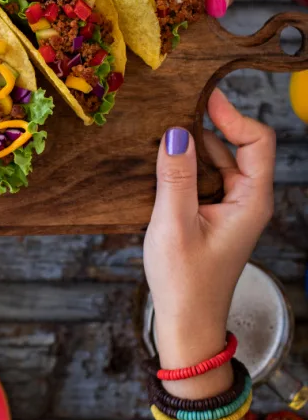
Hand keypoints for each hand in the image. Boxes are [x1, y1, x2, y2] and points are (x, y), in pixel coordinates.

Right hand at [143, 89, 274, 381]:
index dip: (233, 115)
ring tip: (161, 128)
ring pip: (219, 159)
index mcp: (251, 200)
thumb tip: (176, 131)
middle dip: (209, 124)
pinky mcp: (212, 212)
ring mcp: (230, 206)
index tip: (202, 97)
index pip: (258, 141)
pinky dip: (186, 162)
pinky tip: (161, 159)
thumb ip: (175, 176)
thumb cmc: (185, 280)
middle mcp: (247, 199)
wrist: (185, 322)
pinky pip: (204, 176)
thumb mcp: (174, 224)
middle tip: (174, 106)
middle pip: (238, 145)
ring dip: (194, 143)